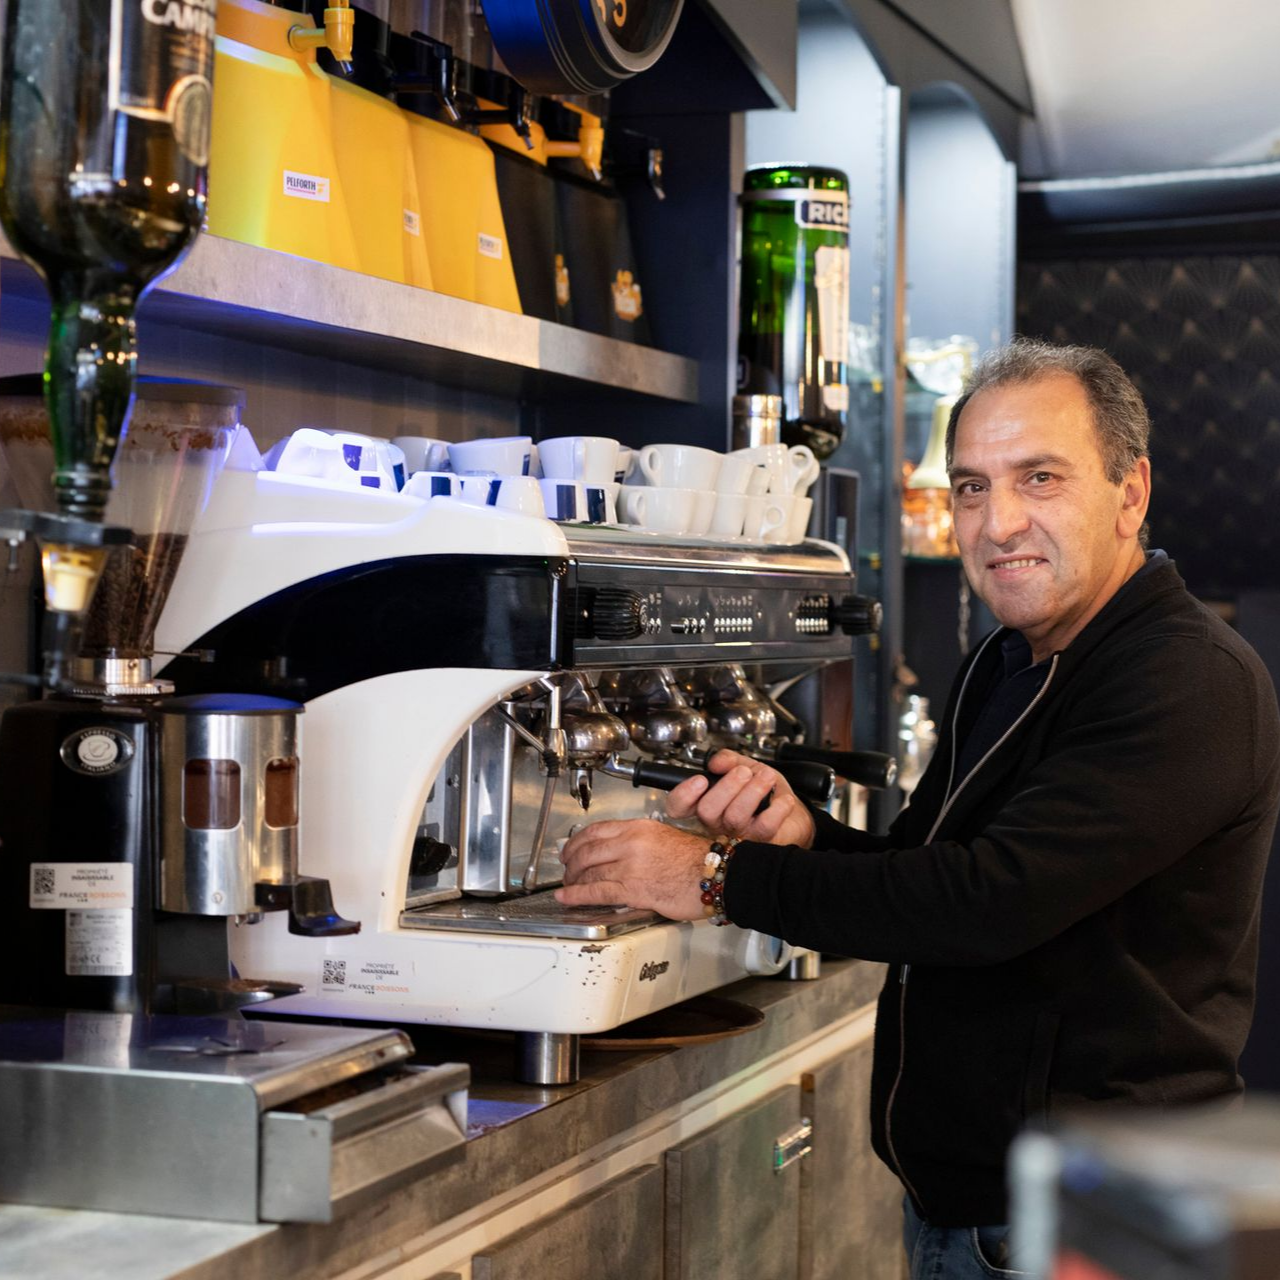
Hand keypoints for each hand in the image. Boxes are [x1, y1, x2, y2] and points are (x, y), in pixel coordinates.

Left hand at [553, 819, 709, 918]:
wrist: (717, 875)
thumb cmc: (698, 861)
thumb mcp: (664, 837)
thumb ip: (638, 841)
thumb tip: (619, 851)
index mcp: (638, 827)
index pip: (596, 830)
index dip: (577, 841)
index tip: (571, 848)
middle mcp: (631, 843)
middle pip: (587, 850)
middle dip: (571, 861)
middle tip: (566, 868)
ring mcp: (630, 866)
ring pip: (589, 870)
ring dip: (573, 880)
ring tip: (568, 886)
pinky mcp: (633, 889)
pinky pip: (597, 890)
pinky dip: (577, 894)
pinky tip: (567, 897)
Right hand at [666, 750, 815, 847]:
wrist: (792, 816)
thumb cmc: (764, 795)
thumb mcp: (746, 768)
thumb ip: (730, 761)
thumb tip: (717, 761)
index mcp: (707, 804)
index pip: (678, 807)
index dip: (684, 794)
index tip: (701, 779)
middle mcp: (717, 824)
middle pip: (707, 811)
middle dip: (727, 786)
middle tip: (744, 772)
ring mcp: (736, 836)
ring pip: (735, 816)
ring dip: (753, 790)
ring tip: (766, 777)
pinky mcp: (759, 842)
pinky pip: (764, 825)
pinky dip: (777, 808)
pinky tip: (784, 799)